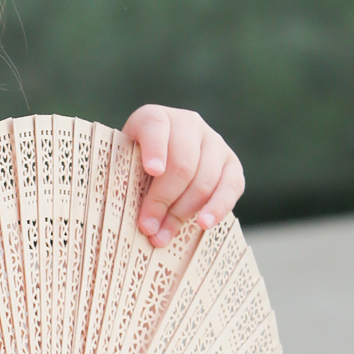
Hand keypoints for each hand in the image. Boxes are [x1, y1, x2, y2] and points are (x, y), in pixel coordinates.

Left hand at [123, 103, 243, 242]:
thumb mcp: (122, 166)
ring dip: (182, 212)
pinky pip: (231, 186)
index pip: (156, 127)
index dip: (155, 149)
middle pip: (182, 164)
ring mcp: (214, 142)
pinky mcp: (232, 164)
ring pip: (204, 180)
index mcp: (156, 117)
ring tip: (162, 235)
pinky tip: (203, 224)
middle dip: (163, 200)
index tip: (153, 171)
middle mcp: (188, 123)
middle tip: (147, 227)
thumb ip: (123, 180)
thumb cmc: (134, 168)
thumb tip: (138, 218)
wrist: (162, 166)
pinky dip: (218, 208)